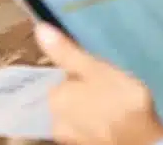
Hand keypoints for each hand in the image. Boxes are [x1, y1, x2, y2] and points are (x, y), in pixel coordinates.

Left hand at [36, 23, 162, 144]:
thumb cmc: (122, 104)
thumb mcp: (95, 69)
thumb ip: (66, 52)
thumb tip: (40, 29)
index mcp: (54, 99)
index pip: (61, 80)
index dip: (81, 75)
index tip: (99, 75)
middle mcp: (56, 123)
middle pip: (69, 99)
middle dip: (85, 93)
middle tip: (110, 90)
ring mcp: (74, 141)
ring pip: (80, 116)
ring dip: (93, 111)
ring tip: (116, 106)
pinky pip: (92, 132)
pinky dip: (101, 126)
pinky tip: (117, 123)